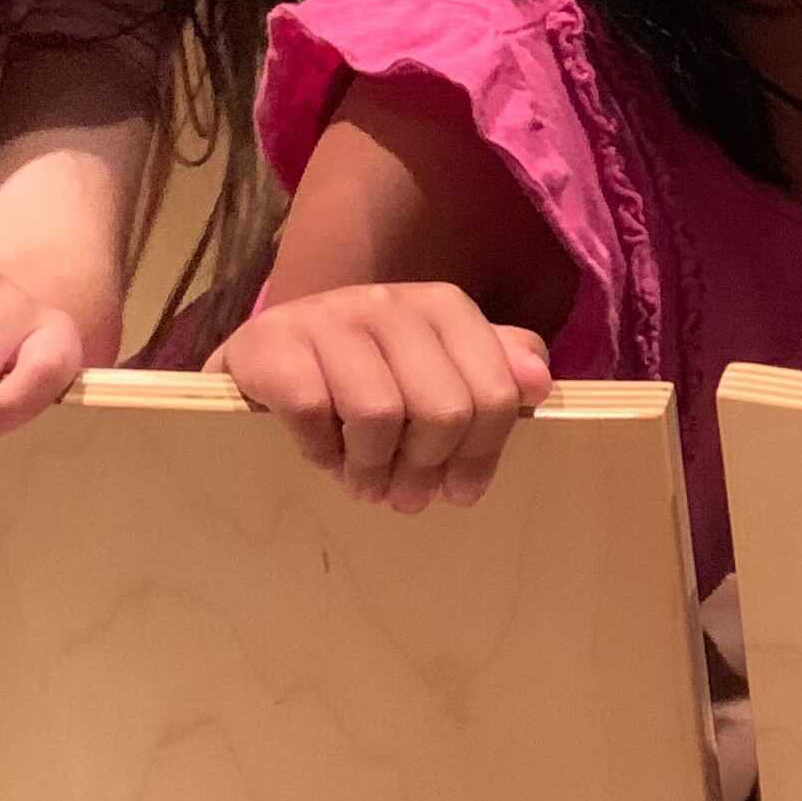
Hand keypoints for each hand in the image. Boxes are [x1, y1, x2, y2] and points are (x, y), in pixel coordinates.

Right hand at [216, 285, 553, 510]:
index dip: (482, 454)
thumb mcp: (437, 367)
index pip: (493, 391)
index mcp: (443, 306)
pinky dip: (322, 452)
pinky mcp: (271, 343)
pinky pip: (314, 414)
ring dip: (372, 470)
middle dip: (427, 469)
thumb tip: (536, 383)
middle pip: (442, 409)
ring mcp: (327, 316)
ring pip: (379, 414)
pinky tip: (323, 456)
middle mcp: (389, 301)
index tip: (460, 492)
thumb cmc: (366, 371)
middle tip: (408, 499)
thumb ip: (494, 369)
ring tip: (366, 486)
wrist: (265, 355)